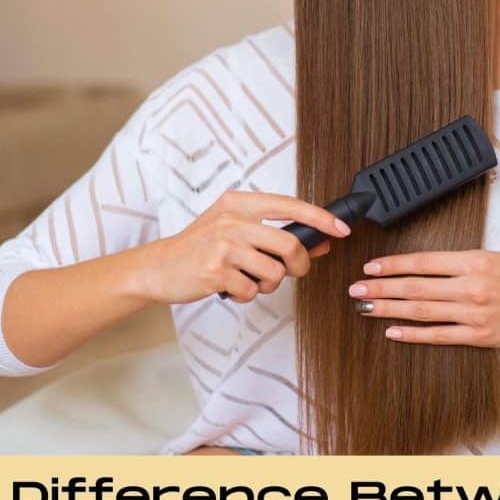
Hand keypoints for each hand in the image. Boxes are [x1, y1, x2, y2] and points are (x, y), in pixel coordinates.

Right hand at [134, 189, 346, 304]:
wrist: (158, 267)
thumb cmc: (199, 248)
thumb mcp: (234, 231)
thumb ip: (274, 234)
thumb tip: (320, 242)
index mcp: (239, 204)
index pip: (290, 205)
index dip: (321, 217)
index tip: (342, 229)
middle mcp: (232, 220)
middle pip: (289, 244)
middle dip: (298, 264)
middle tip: (291, 271)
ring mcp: (223, 245)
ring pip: (274, 272)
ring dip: (267, 284)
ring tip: (247, 279)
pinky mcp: (215, 271)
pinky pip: (251, 290)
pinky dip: (246, 295)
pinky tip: (230, 287)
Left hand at [347, 249, 499, 347]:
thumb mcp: (494, 257)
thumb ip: (459, 263)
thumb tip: (421, 266)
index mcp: (474, 261)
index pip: (423, 261)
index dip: (393, 264)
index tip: (370, 266)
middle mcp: (472, 286)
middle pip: (415, 287)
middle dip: (381, 287)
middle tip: (355, 289)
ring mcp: (475, 313)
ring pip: (422, 311)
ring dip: (389, 309)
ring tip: (366, 306)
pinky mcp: (480, 336)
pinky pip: (439, 335)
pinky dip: (413, 334)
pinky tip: (392, 330)